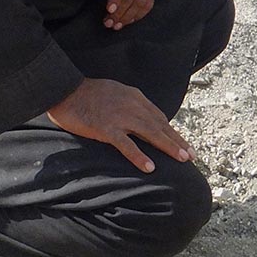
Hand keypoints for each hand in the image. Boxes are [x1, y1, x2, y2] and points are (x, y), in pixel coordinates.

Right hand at [46, 77, 192, 172]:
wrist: (64, 89)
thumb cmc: (87, 94)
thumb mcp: (115, 93)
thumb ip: (129, 104)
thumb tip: (141, 118)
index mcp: (135, 97)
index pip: (159, 117)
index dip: (172, 131)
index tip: (182, 144)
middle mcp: (132, 105)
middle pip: (160, 125)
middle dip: (177, 141)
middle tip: (191, 155)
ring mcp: (120, 116)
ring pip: (150, 132)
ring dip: (168, 146)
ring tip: (181, 159)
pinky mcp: (105, 127)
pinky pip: (125, 144)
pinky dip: (138, 156)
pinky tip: (149, 167)